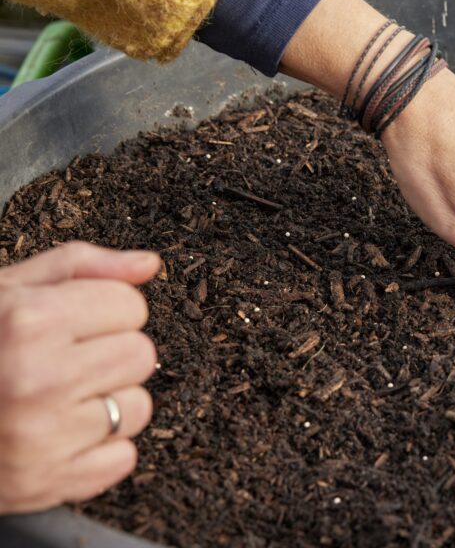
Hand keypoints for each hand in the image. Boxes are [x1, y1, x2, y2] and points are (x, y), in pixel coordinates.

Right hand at [0, 242, 159, 513]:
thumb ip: (80, 268)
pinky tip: (58, 435)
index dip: (104, 311)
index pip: (130, 305)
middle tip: (64, 361)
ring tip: (56, 399)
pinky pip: (122, 458)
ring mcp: (43, 436)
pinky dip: (98, 450)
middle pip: (140, 355)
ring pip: (138, 407)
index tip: (72, 323)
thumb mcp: (3, 292)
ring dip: (107, 402)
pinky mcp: (46, 482)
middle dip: (109, 353)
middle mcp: (38, 378)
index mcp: (28, 322)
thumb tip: (148, 264)